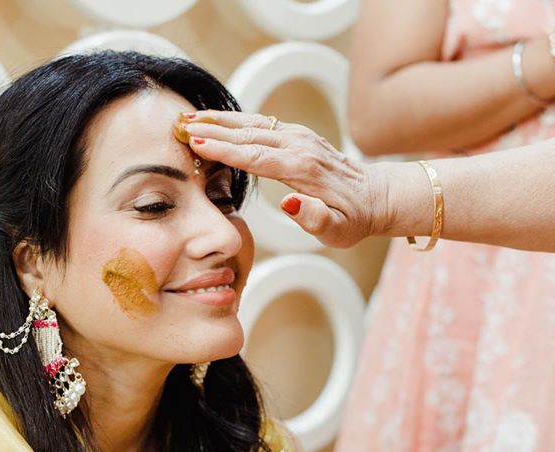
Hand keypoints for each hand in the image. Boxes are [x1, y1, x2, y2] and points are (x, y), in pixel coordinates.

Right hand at [180, 111, 385, 248]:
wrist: (376, 196)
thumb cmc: (354, 219)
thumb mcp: (338, 230)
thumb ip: (314, 218)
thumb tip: (289, 202)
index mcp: (303, 169)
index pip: (256, 156)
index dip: (225, 149)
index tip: (196, 142)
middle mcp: (300, 146)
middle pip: (248, 135)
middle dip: (213, 130)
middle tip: (178, 126)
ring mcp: (299, 137)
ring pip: (252, 124)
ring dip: (219, 120)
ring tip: (187, 118)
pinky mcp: (297, 135)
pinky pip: (260, 124)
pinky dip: (234, 121)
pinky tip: (214, 121)